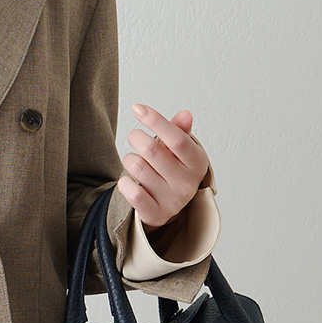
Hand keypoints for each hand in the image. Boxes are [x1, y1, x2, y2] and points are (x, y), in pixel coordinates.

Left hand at [118, 104, 210, 233]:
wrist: (167, 206)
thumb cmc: (172, 170)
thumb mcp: (179, 150)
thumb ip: (179, 131)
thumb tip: (185, 115)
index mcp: (197, 163)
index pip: (177, 138)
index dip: (155, 120)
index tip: (137, 108)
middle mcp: (188, 183)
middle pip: (151, 150)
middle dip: (136, 138)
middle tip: (135, 138)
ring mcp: (172, 201)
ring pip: (137, 166)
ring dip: (129, 159)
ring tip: (135, 162)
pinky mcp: (155, 214)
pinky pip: (131, 191)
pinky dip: (124, 182)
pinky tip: (129, 181)